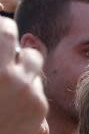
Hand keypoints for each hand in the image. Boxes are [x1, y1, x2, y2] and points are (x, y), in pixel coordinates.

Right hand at [0, 16, 46, 133]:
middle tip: (6, 44)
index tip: (1, 28)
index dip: (3, 28)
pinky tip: (13, 99)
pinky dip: (26, 86)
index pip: (5, 31)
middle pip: (23, 45)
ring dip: (24, 64)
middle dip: (15, 43)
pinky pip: (36, 86)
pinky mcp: (40, 106)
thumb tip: (5, 27)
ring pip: (34, 65)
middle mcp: (11, 76)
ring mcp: (28, 92)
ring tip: (11, 72)